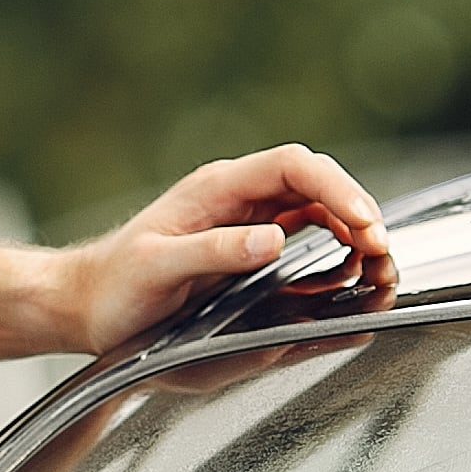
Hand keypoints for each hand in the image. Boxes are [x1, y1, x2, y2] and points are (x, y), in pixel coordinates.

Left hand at [51, 144, 391, 352]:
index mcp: (216, 190)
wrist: (89, 304)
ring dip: (354, 234)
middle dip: (357, 213)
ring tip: (378, 267)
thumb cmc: (114, 286)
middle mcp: (237, 199)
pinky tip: (351, 274)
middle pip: (316, 187)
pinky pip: (306, 242)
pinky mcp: (251, 251)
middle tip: (381, 253)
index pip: (292, 167)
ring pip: (318, 213)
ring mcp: (247, 223)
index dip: (336, 189)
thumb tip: (272, 240)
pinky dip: (336, 254)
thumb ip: (212, 251)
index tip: (363, 223)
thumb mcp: (156, 267)